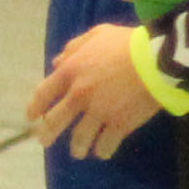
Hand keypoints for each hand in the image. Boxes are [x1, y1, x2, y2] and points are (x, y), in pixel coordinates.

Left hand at [29, 18, 162, 159]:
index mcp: (71, 71)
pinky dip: (103, 150)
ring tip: (78, 153)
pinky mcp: (120, 124)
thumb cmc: (128, 43)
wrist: (157, 59)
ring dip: (77, 148)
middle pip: (55, 120)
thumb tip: (56, 63)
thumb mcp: (97, 35)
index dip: (35, 107)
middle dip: (47, 134)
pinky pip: (106, 143)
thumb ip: (74, 48)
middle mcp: (79, 95)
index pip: (44, 93)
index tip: (32, 117)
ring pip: (79, 137)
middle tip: (44, 141)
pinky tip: (103, 152)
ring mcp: (99, 112)